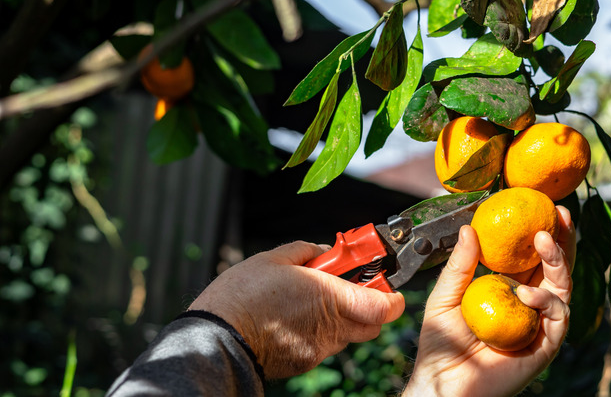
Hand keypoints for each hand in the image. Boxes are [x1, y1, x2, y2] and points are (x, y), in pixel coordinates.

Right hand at [188, 241, 404, 378]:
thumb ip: (306, 251)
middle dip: (369, 306)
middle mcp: (331, 328)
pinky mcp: (304, 362)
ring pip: (348, 335)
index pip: (385, 307)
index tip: (385, 284)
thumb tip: (323, 251)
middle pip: (372, 324)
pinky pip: (324, 345)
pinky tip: (297, 318)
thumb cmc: (242, 297)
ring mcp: (318, 348)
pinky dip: (320, 332)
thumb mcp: (273, 258)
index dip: (392, 296)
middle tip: (350, 287)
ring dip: (342, 318)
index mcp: (331, 297)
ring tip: (314, 300)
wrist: (216, 337)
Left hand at [404, 206, 574, 396]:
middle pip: (554, 268)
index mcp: (507, 290)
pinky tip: (526, 292)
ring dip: (558, 261)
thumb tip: (469, 228)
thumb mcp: (445, 296)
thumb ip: (460, 265)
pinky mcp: (544, 346)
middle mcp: (527, 305)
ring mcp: (538, 325)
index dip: (540, 233)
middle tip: (558, 215)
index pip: (530, 258)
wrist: (441, 382)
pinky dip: (545, 301)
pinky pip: (557, 318)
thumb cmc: (440, 343)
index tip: (541, 207)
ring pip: (562, 288)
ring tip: (543, 241)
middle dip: (562, 239)